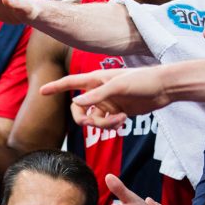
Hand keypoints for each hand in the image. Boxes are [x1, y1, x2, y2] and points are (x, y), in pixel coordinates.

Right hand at [40, 67, 169, 128]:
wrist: (163, 89)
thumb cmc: (142, 81)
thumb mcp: (118, 87)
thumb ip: (97, 96)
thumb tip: (76, 102)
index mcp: (96, 80)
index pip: (70, 82)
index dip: (55, 87)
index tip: (41, 91)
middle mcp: (98, 91)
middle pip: (78, 109)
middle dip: (83, 119)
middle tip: (91, 123)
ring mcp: (107, 103)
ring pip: (92, 119)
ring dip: (103, 123)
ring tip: (119, 120)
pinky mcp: (116, 112)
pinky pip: (105, 123)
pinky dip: (111, 125)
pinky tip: (123, 120)